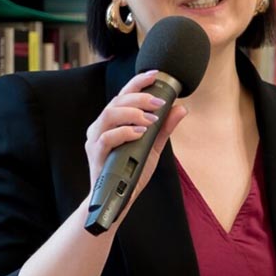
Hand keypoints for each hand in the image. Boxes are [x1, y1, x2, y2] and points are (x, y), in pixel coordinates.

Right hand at [84, 69, 187, 204]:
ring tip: (150, 119)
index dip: (138, 82)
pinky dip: (125, 132)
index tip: (155, 75)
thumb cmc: (130, 173)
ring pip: (109, 114)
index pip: (123, 94)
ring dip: (132, 113)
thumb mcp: (151, 148)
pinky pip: (106, 138)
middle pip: (116, 100)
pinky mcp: (95, 154)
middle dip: (140, 98)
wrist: (116, 201)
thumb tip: (180, 108)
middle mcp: (101, 127)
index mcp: (112, 122)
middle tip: (159, 103)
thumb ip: (163, 128)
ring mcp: (95, 140)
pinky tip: (139, 133)